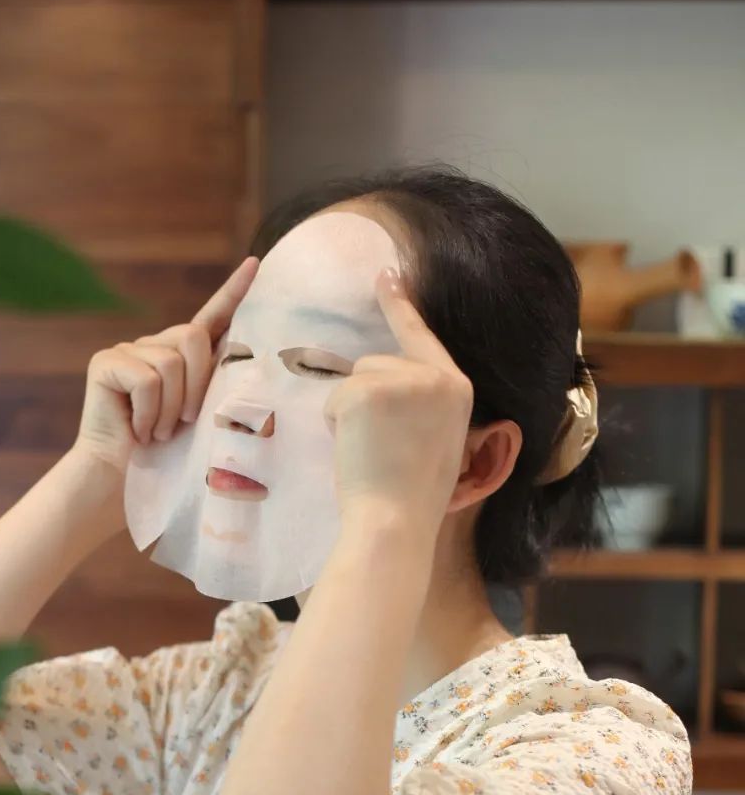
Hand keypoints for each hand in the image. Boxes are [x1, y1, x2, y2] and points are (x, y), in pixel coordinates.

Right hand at [73, 256, 258, 474]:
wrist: (119, 476)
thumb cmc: (165, 454)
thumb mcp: (200, 415)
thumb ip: (215, 384)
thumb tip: (251, 361)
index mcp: (181, 355)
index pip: (211, 317)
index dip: (233, 291)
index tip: (257, 264)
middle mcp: (154, 344)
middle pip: (192, 337)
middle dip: (196, 385)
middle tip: (185, 423)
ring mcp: (128, 350)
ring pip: (170, 364)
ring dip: (171, 408)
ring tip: (159, 432)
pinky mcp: (105, 362)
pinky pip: (146, 380)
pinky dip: (149, 413)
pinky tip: (138, 429)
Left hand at [323, 268, 472, 523]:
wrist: (396, 521)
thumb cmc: (410, 495)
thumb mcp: (435, 440)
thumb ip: (422, 405)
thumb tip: (385, 386)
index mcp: (458, 387)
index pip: (423, 336)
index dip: (401, 305)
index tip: (387, 273)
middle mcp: (437, 376)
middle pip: (378, 363)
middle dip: (365, 401)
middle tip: (380, 448)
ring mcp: (405, 379)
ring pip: (355, 379)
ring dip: (350, 413)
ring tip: (372, 451)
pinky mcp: (370, 388)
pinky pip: (336, 396)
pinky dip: (336, 423)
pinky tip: (357, 448)